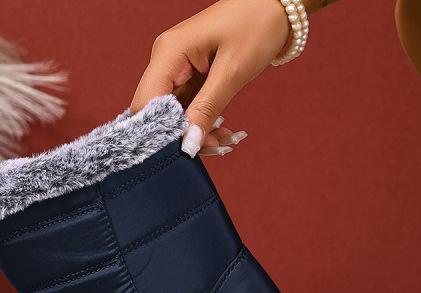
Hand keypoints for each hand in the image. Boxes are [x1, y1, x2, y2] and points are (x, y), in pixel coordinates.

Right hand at [130, 0, 290, 156]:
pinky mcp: (192, 77)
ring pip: (178, 117)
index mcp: (168, 53)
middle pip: (160, 114)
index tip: (188, 149)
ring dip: (201, 133)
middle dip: (186, 136)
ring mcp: (179, 70)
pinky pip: (191, 110)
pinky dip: (207, 124)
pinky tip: (225, 131)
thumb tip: (188, 145)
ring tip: (227, 140)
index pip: (145, 104)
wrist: (274, 6)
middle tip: (217, 147)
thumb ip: (207, 110)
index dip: (159, 133)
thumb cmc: (254, 25)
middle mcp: (167, 61)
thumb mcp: (231, 72)